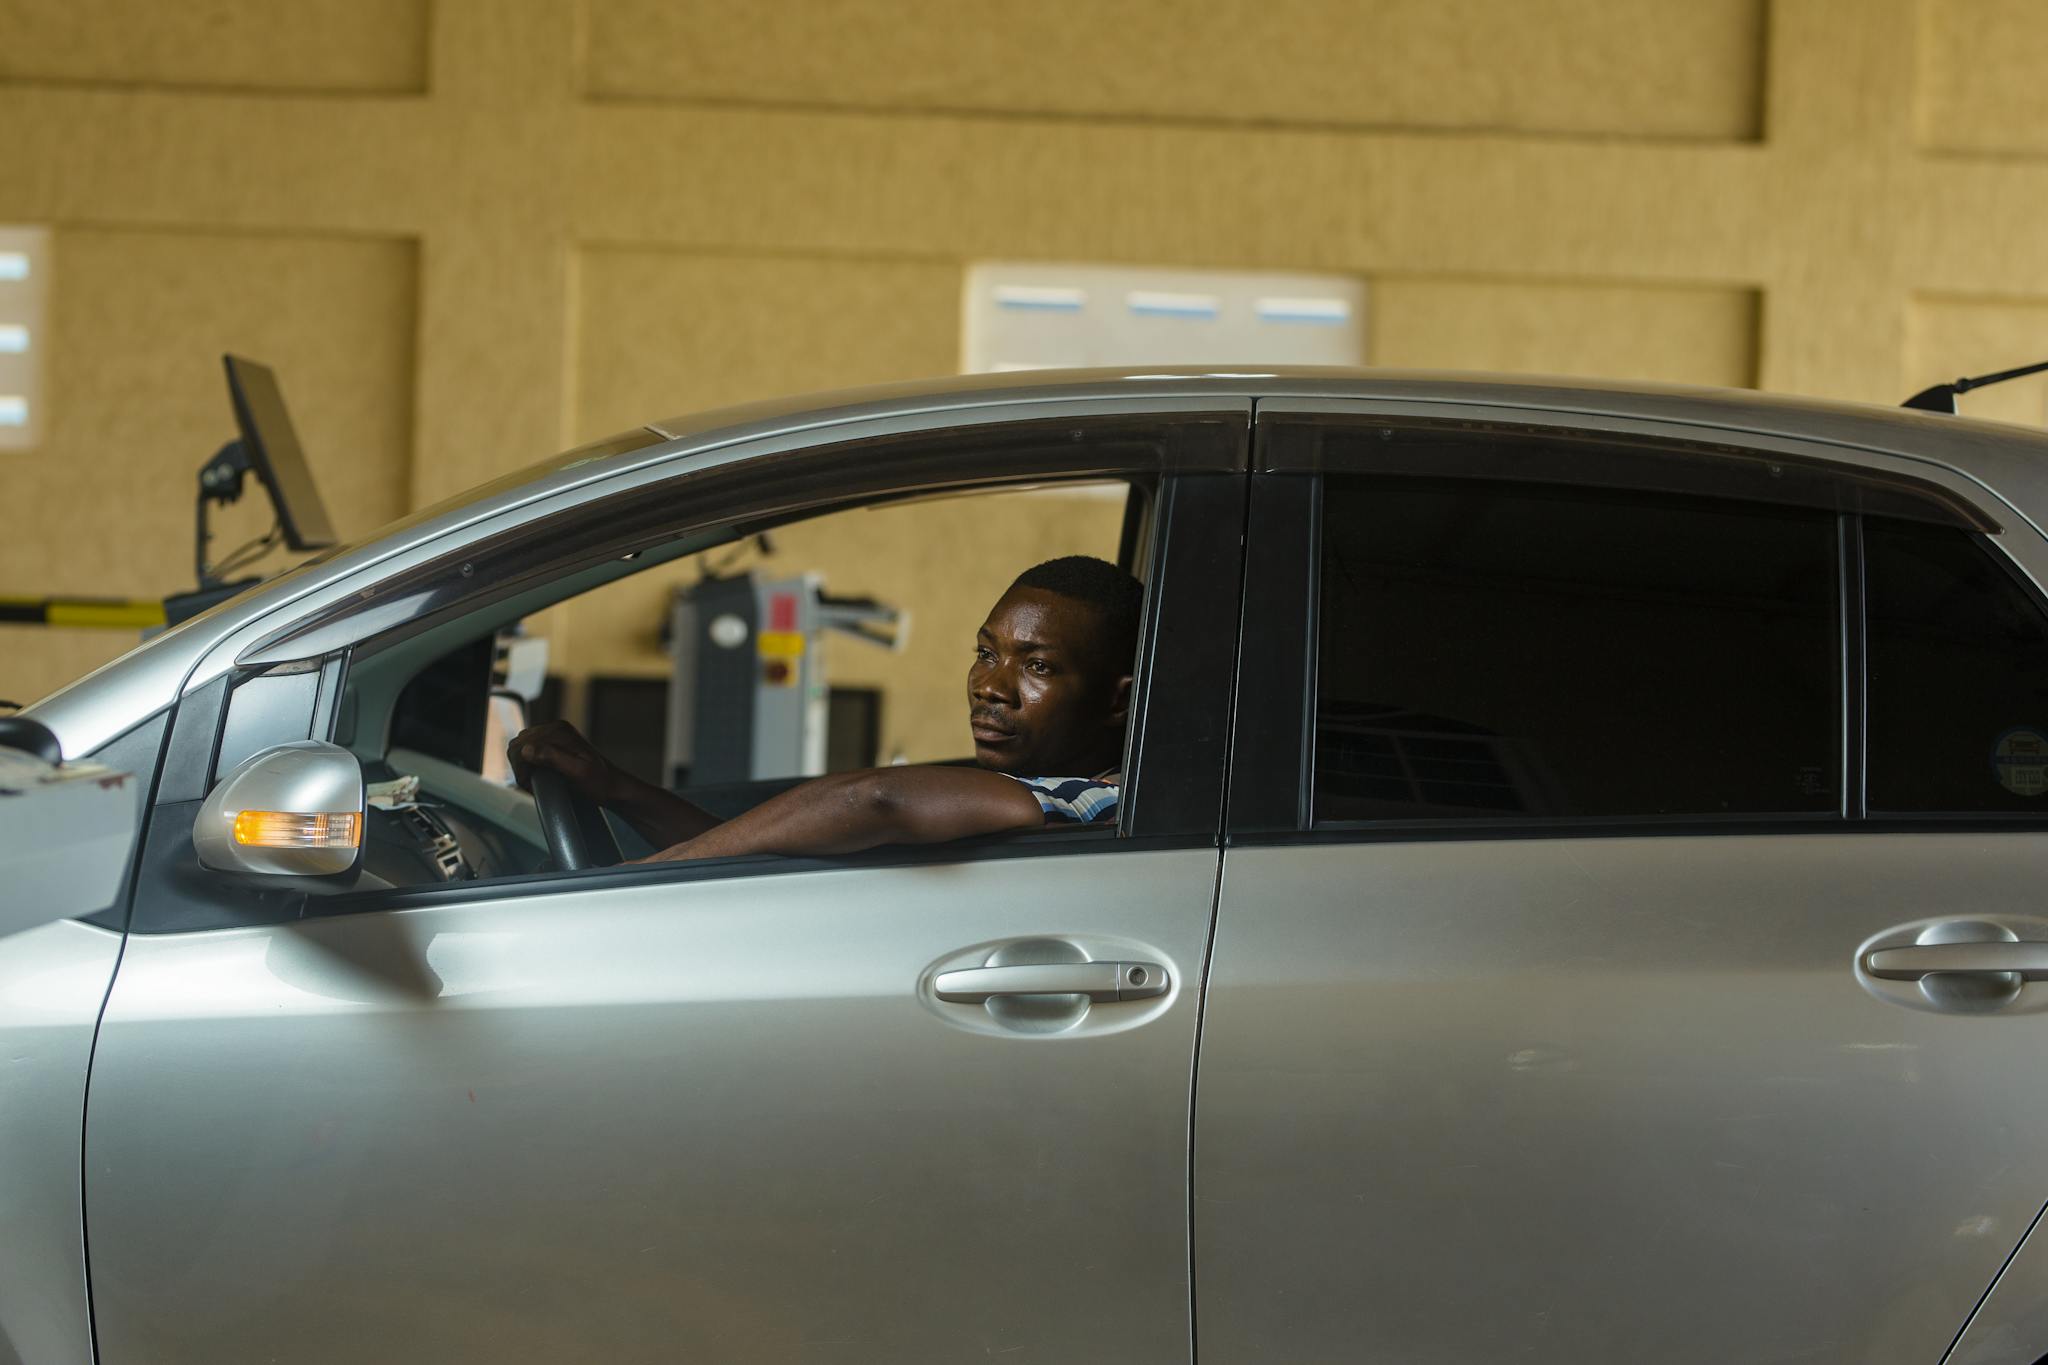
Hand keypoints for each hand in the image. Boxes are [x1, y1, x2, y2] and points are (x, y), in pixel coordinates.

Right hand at [507, 719, 630, 805]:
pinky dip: (528, 764)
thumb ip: (553, 758)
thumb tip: (527, 749)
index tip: (530, 784)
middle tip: (531, 785)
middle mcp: (555, 728)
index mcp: (559, 731)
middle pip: (518, 743)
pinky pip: (531, 750)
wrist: (614, 787)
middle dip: (520, 766)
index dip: (520, 767)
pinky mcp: (555, 744)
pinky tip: (539, 777)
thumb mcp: (578, 772)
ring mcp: (555, 735)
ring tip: (535, 782)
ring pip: (522, 747)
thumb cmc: (599, 783)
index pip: (522, 744)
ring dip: (522, 766)